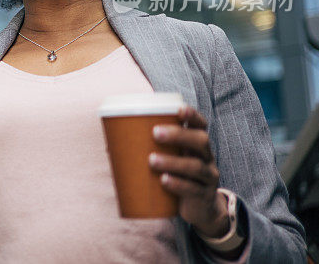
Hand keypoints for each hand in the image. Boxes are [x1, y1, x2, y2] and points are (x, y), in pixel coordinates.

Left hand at [149, 106, 229, 237]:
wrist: (200, 209)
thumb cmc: (178, 176)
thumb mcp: (170, 161)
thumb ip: (149, 150)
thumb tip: (110, 145)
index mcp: (196, 145)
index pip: (200, 125)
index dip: (192, 115)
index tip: (178, 109)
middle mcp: (206, 158)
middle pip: (200, 141)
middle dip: (179, 135)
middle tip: (155, 133)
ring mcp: (208, 178)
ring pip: (195, 166)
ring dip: (173, 161)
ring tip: (151, 160)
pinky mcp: (203, 197)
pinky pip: (193, 189)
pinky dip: (178, 184)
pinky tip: (164, 181)